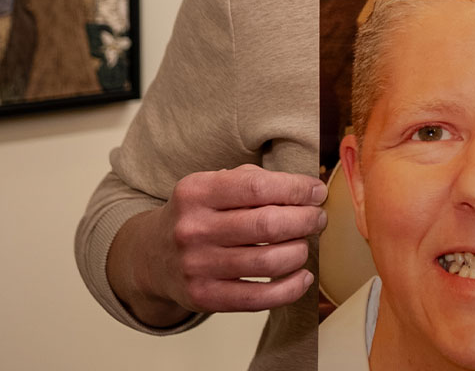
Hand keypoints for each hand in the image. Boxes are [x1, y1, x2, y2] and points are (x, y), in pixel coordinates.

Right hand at [107, 164, 327, 325]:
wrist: (152, 255)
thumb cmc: (198, 213)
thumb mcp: (213, 184)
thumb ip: (253, 181)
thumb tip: (305, 191)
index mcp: (197, 191)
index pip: (257, 187)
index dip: (296, 189)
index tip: (317, 192)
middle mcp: (193, 228)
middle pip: (266, 225)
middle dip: (305, 220)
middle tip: (318, 218)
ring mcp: (197, 266)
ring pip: (267, 262)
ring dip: (299, 252)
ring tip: (306, 244)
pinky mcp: (203, 298)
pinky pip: (257, 299)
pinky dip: (289, 289)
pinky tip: (303, 277)